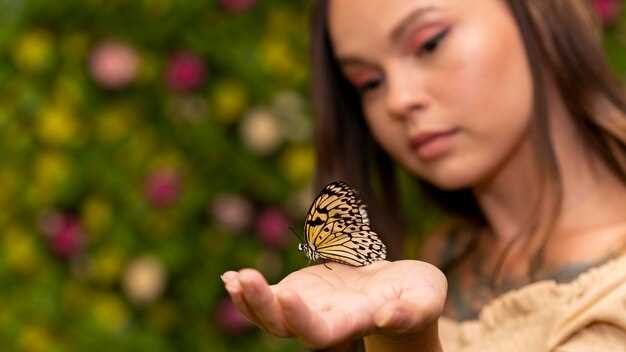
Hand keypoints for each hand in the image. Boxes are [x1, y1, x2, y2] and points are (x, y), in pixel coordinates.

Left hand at [221, 260, 446, 348]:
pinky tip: (230, 278)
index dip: (301, 318)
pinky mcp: (301, 291)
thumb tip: (386, 319)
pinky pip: (269, 295)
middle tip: (243, 278)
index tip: (287, 293)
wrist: (400, 291)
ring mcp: (309, 307)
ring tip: (233, 279)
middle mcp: (325, 321)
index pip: (321, 332)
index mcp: (353, 324)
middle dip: (261, 305)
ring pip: (271, 313)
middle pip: (284, 325)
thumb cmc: (418, 295)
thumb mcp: (425, 299)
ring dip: (249, 299)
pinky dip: (249, 289)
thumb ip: (409, 312)